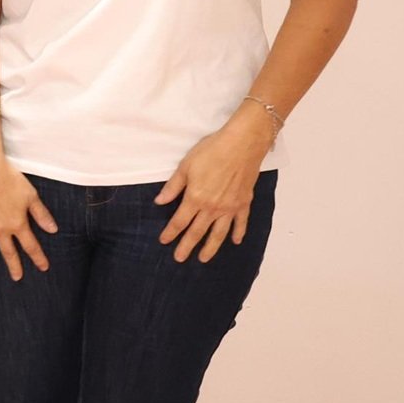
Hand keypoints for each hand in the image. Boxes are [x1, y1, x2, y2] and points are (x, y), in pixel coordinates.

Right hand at [0, 155, 56, 279]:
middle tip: (16, 277)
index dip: (38, 258)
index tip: (43, 268)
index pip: (30, 246)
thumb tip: (53, 230)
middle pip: (8, 251)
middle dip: (14, 266)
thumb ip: (41, 215)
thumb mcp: (31, 196)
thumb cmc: (10, 179)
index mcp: (17, 224)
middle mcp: (0, 228)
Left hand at [155, 116, 272, 262]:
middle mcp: (213, 208)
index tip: (164, 241)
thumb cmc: (211, 151)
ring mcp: (230, 207)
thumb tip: (159, 202)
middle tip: (179, 258)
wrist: (242, 144)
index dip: (170, 232)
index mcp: (195, 198)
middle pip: (197, 232)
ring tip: (204, 258)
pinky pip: (241, 222)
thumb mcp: (185, 166)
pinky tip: (235, 241)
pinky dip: (238, 233)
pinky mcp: (244, 202)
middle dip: (187, 246)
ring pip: (219, 233)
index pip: (179, 221)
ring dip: (211, 247)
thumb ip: (173, 187)